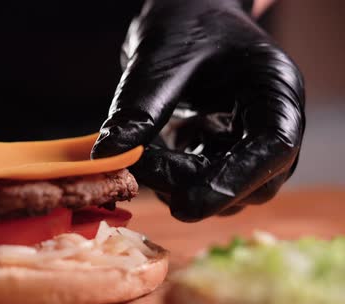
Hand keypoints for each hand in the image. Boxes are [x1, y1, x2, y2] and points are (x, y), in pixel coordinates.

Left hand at [92, 0, 304, 221]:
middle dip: (194, 183)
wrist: (185, 12)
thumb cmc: (184, 22)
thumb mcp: (161, 59)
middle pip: (251, 180)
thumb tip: (109, 156)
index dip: (232, 182)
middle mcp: (272, 120)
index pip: (274, 150)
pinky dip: (172, 173)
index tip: (185, 203)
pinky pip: (202, 176)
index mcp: (276, 90)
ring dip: (180, 182)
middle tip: (143, 167)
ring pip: (224, 187)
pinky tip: (151, 151)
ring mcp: (250, 137)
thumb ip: (140, 108)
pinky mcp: (224, 146)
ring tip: (142, 155)